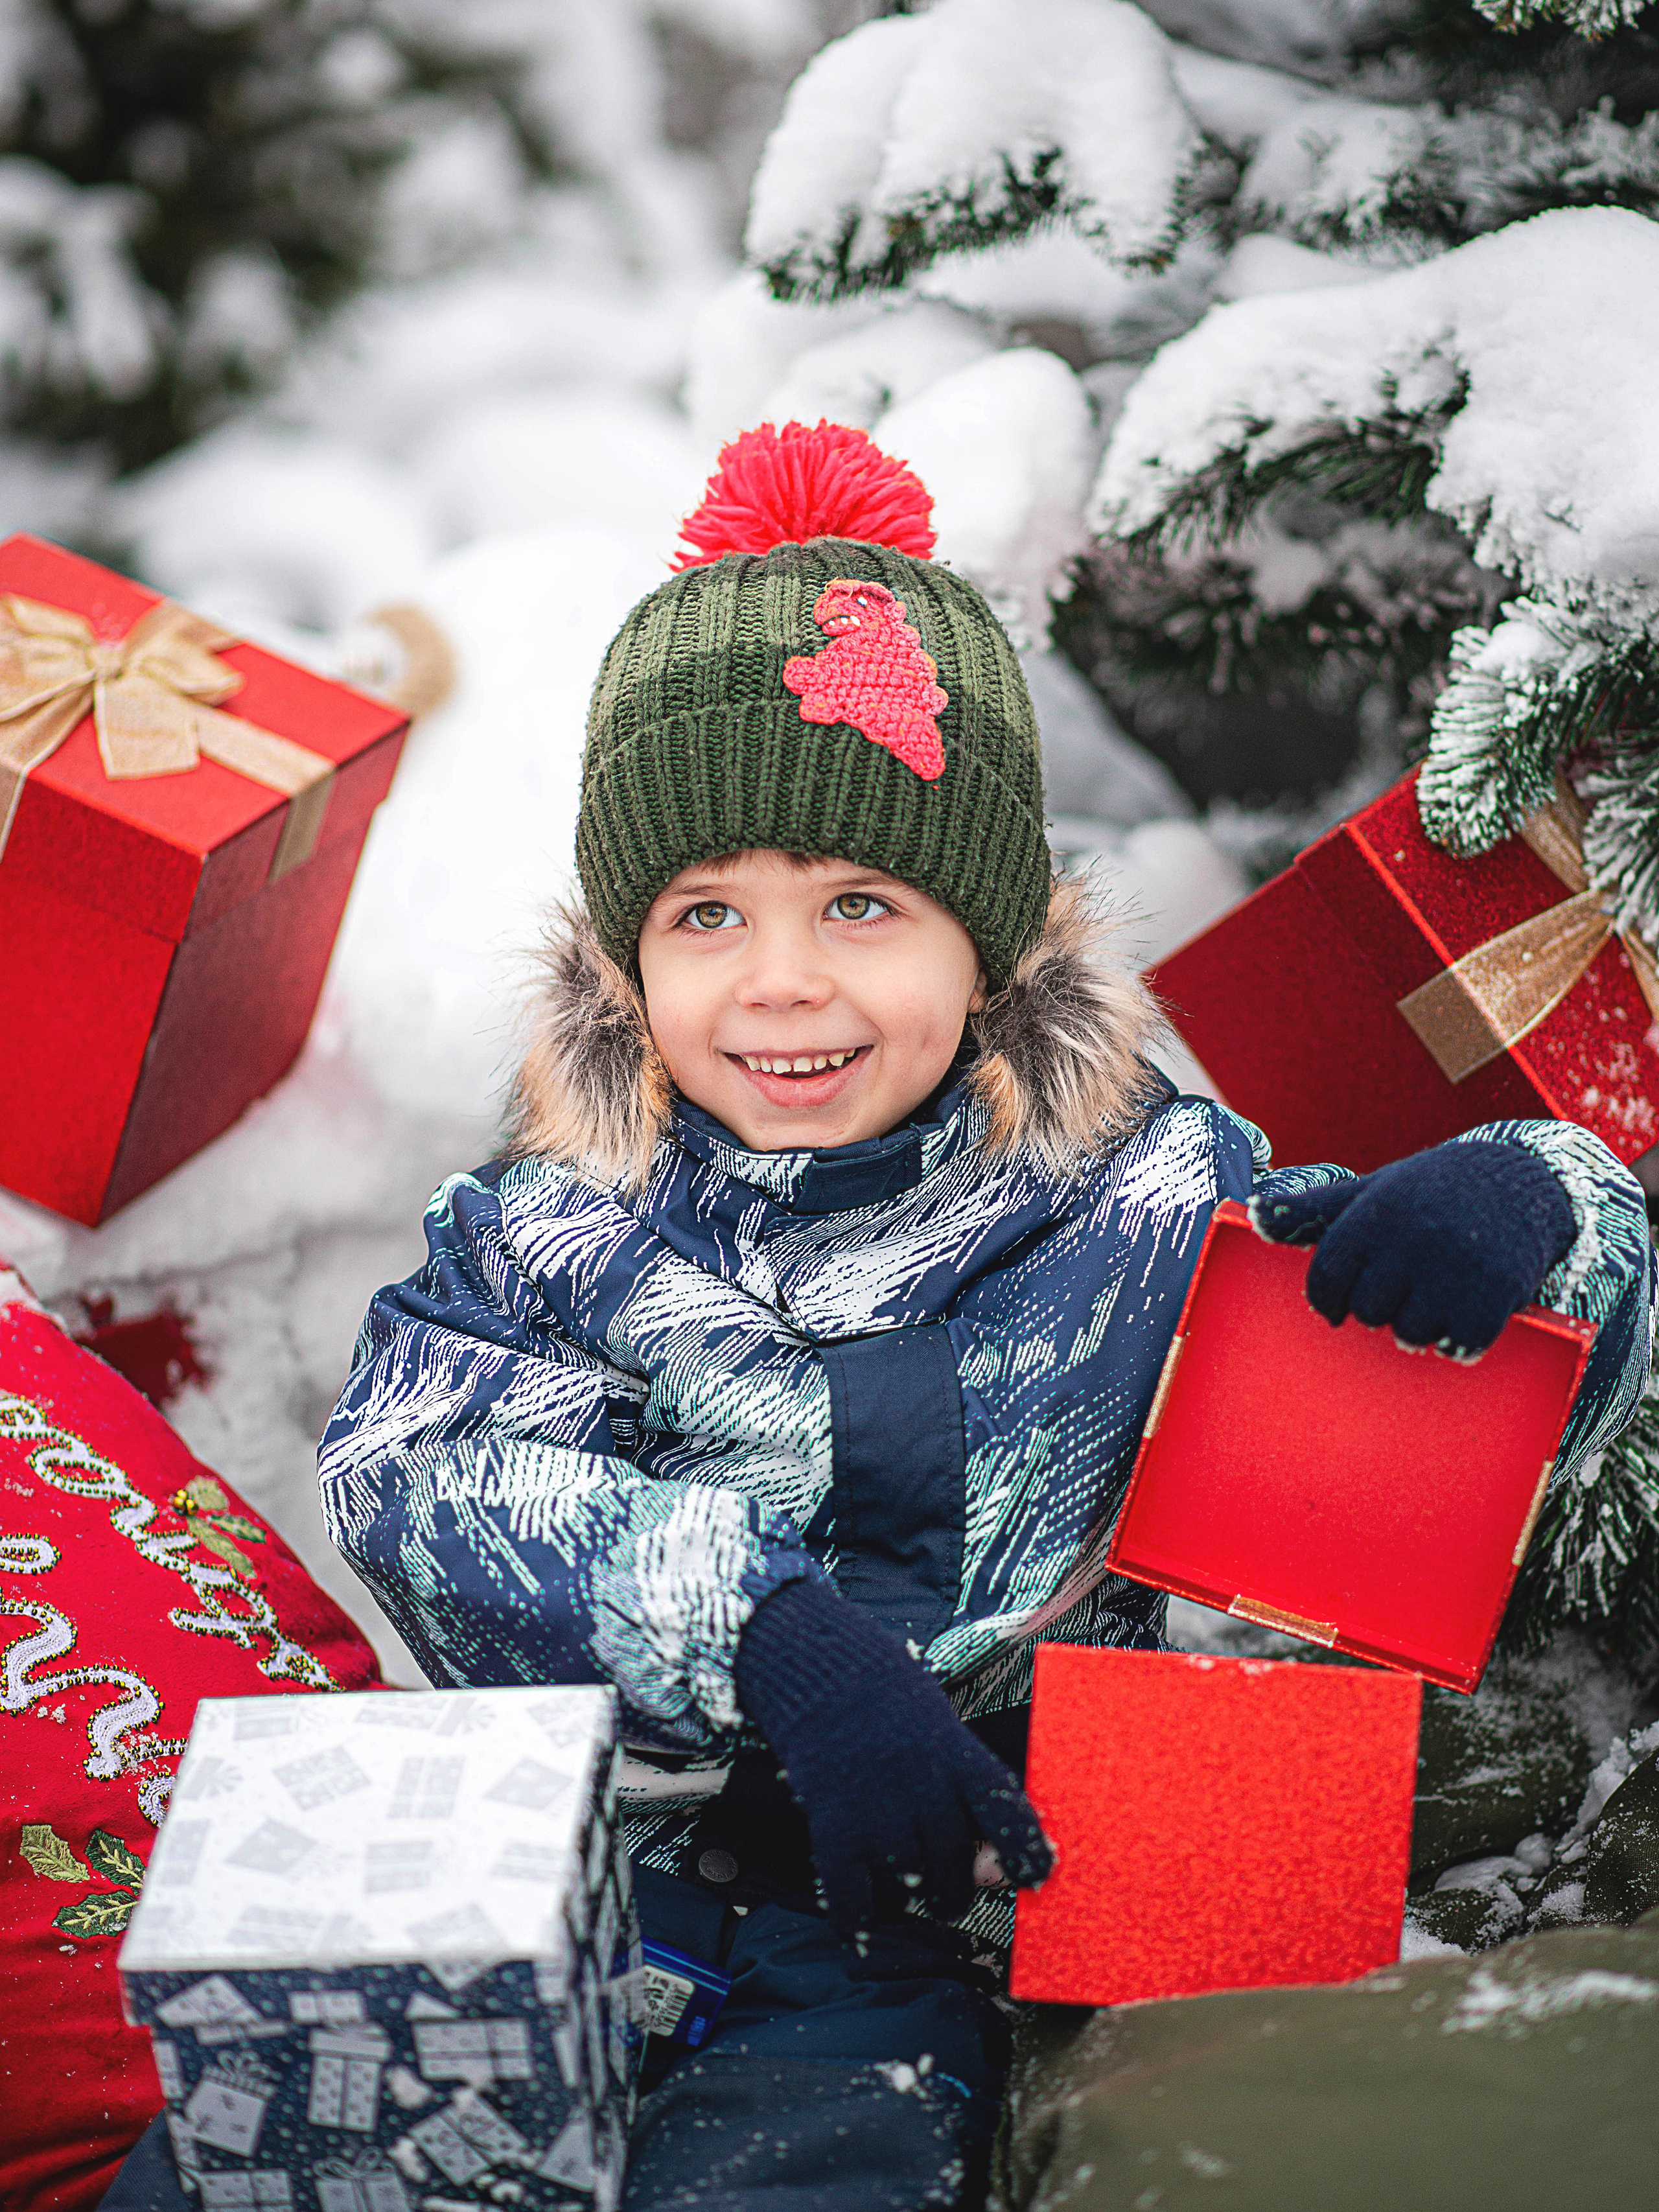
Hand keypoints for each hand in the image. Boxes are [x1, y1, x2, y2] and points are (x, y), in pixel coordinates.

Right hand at [735, 1576, 1051, 1937]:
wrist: (819, 1671)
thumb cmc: (890, 1705)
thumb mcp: (942, 1733)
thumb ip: (969, 1799)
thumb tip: (992, 1876)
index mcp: (958, 1758)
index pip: (1007, 1815)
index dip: (1025, 1852)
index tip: (1037, 1876)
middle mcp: (924, 1789)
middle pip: (955, 1868)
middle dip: (952, 1884)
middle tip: (942, 1878)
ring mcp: (877, 1813)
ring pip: (909, 1889)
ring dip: (907, 1893)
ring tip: (896, 1873)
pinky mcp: (834, 1830)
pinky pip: (854, 1903)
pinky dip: (858, 1920)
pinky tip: (858, 1918)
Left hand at [1250, 1139, 1574, 1357]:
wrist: (1517, 1181)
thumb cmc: (1427, 1192)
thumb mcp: (1368, 1192)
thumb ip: (1310, 1210)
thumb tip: (1252, 1215)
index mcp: (1373, 1215)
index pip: (1326, 1280)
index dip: (1329, 1300)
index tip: (1341, 1303)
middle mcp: (1411, 1239)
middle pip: (1369, 1313)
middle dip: (1381, 1308)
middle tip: (1404, 1286)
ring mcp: (1456, 1268)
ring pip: (1411, 1336)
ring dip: (1421, 1327)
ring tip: (1437, 1294)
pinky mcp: (1496, 1294)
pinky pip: (1459, 1345)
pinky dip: (1459, 1339)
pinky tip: (1465, 1310)